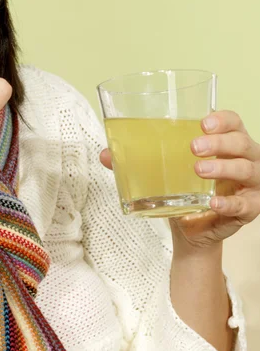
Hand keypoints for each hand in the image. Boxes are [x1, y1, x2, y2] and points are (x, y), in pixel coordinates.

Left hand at [100, 111, 259, 248]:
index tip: (202, 123)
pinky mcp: (249, 209)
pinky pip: (244, 204)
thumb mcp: (160, 174)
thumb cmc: (181, 193)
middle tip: (194, 147)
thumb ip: (136, 163)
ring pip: (247, 169)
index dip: (222, 119)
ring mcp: (250, 185)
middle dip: (220, 142)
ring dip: (224, 167)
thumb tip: (105, 154)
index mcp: (226, 144)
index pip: (234, 122)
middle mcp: (244, 160)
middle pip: (243, 142)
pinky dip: (230, 202)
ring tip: (199, 170)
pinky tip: (213, 203)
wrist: (189, 231)